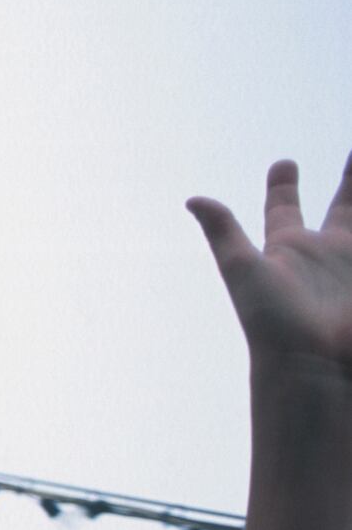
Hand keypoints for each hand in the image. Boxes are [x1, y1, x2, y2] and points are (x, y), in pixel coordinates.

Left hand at [188, 153, 351, 374]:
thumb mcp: (243, 269)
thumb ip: (224, 231)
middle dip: (350, 181)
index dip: (283, 186)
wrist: (314, 365)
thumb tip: (192, 199)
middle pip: (342, 208)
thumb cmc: (271, 320)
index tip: (284, 164)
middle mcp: (325, 255)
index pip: (284, 208)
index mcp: (288, 247)